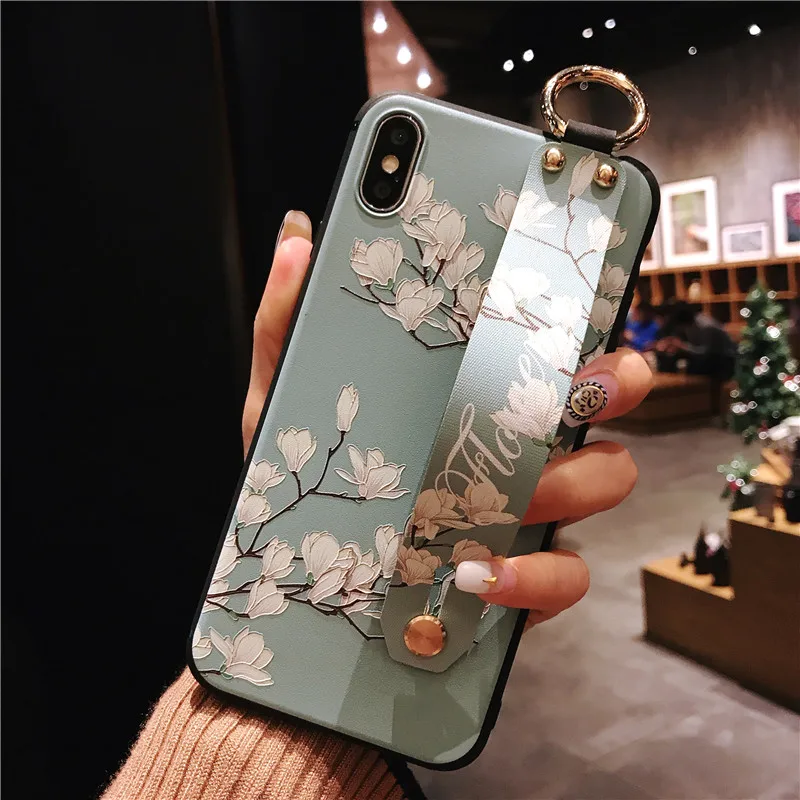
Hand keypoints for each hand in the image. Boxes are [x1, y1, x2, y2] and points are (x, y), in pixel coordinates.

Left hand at [244, 212, 651, 628]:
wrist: (306, 578)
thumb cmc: (304, 477)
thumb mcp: (285, 399)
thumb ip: (288, 324)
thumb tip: (298, 238)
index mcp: (475, 388)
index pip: (545, 333)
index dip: (581, 305)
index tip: (579, 288)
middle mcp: (517, 440)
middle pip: (607, 394)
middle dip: (618, 378)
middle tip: (580, 383)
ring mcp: (530, 508)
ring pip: (607, 478)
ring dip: (574, 482)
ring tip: (510, 497)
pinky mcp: (524, 578)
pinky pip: (567, 576)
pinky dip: (532, 576)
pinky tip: (472, 571)